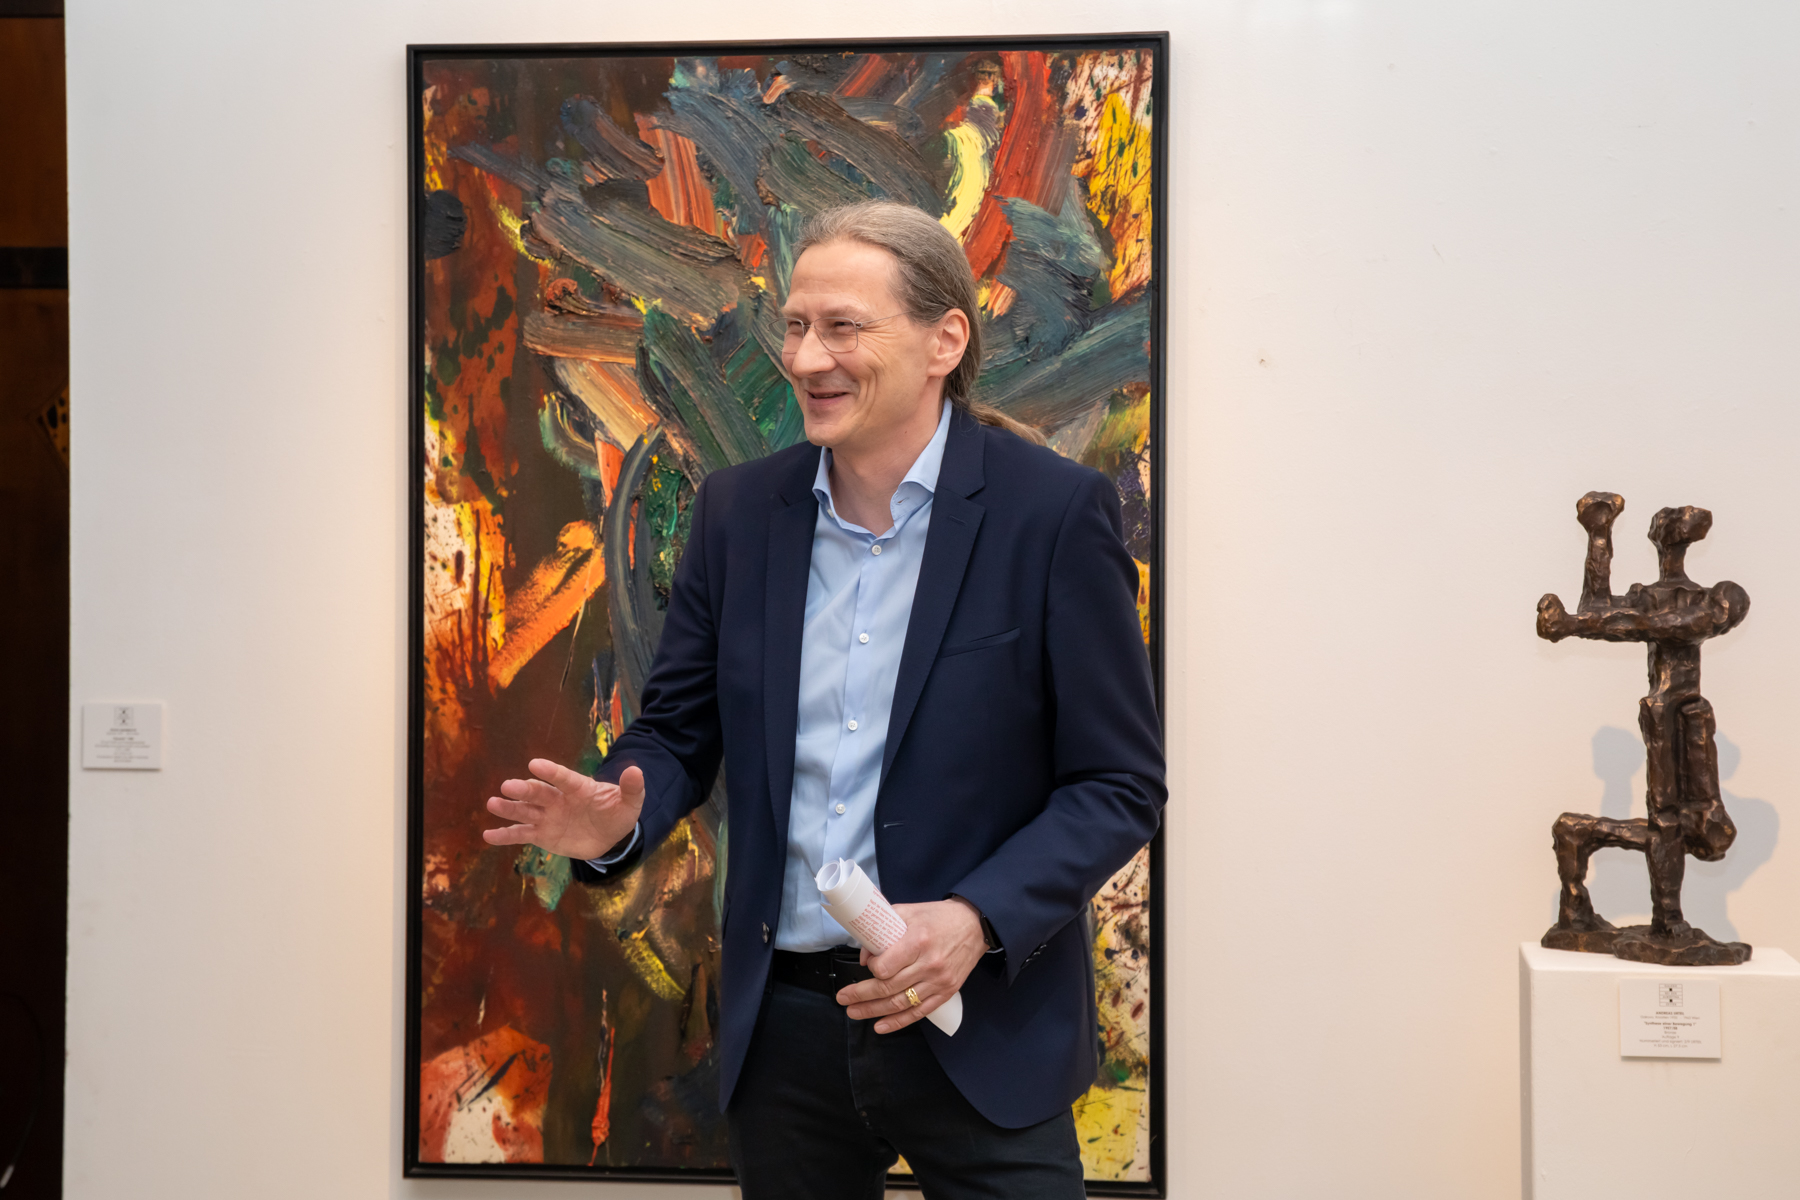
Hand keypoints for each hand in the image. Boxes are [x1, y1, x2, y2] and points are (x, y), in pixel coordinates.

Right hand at [483, 759, 643, 861]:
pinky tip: (488, 836)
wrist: (608, 834)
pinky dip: (505, 835)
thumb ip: (631, 788)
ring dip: (509, 808)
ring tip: (492, 804)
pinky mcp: (541, 834)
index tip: (534, 765)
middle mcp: (558, 799)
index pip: (563, 778)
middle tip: (507, 786)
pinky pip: (521, 834)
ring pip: (525, 811)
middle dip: (524, 790)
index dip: (550, 772)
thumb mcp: (630, 803)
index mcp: (578, 788)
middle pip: (539, 793)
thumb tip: (636, 771)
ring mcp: (547, 816)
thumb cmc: (616, 813)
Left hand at [836, 898, 986, 1033]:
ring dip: (873, 1011)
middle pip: (888, 988)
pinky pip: (919, 1012)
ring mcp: (938, 981)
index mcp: (918, 941)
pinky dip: (898, 1022)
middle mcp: (929, 964)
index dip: (871, 970)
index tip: (865, 966)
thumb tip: (865, 955)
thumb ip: (884, 930)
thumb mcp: (909, 912)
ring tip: (855, 1012)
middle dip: (861, 996)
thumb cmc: (939, 917)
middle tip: (844, 998)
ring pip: (900, 1003)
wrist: (974, 925)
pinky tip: (881, 1026)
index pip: (886, 966)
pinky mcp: (946, 992)